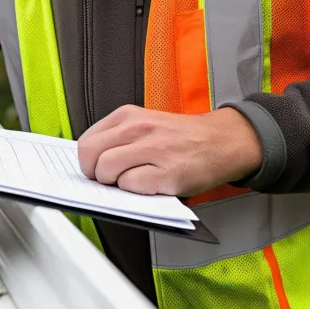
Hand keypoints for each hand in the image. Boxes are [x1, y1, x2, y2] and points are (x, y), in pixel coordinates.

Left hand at [77, 105, 262, 196]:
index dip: (88, 162)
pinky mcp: (169, 173)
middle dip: (95, 174)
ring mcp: (154, 149)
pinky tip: (150, 186)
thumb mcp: (145, 125)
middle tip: (110, 181)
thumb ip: (118, 139)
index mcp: (128, 116)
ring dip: (115, 184)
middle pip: (91, 156)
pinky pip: (133, 186)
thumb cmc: (181, 138)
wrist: (223, 141)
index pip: (86, 142)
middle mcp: (138, 128)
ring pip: (108, 171)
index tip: (96, 171)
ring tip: (133, 182)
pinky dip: (136, 192)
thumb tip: (91, 164)